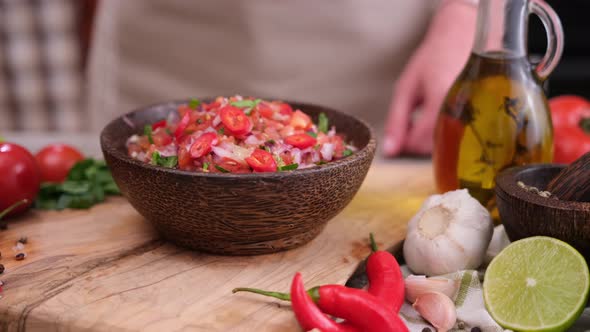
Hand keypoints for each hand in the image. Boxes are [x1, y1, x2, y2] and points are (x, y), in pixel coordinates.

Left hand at [383, 1, 477, 155]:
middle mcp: (463, 106)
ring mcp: (477, 111)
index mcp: (440, 98)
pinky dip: (447, 135)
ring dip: (433, 140)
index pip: (421, 139)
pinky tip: (441, 120)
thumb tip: (390, 150)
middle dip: (419, 143)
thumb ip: (396, 121)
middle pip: (436, 146)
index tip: (400, 136)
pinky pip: (462, 137)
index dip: (407, 144)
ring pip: (451, 145)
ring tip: (426, 119)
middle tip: (412, 126)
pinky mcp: (484, 115)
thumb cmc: (433, 59)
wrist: (462, 37)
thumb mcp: (406, 88)